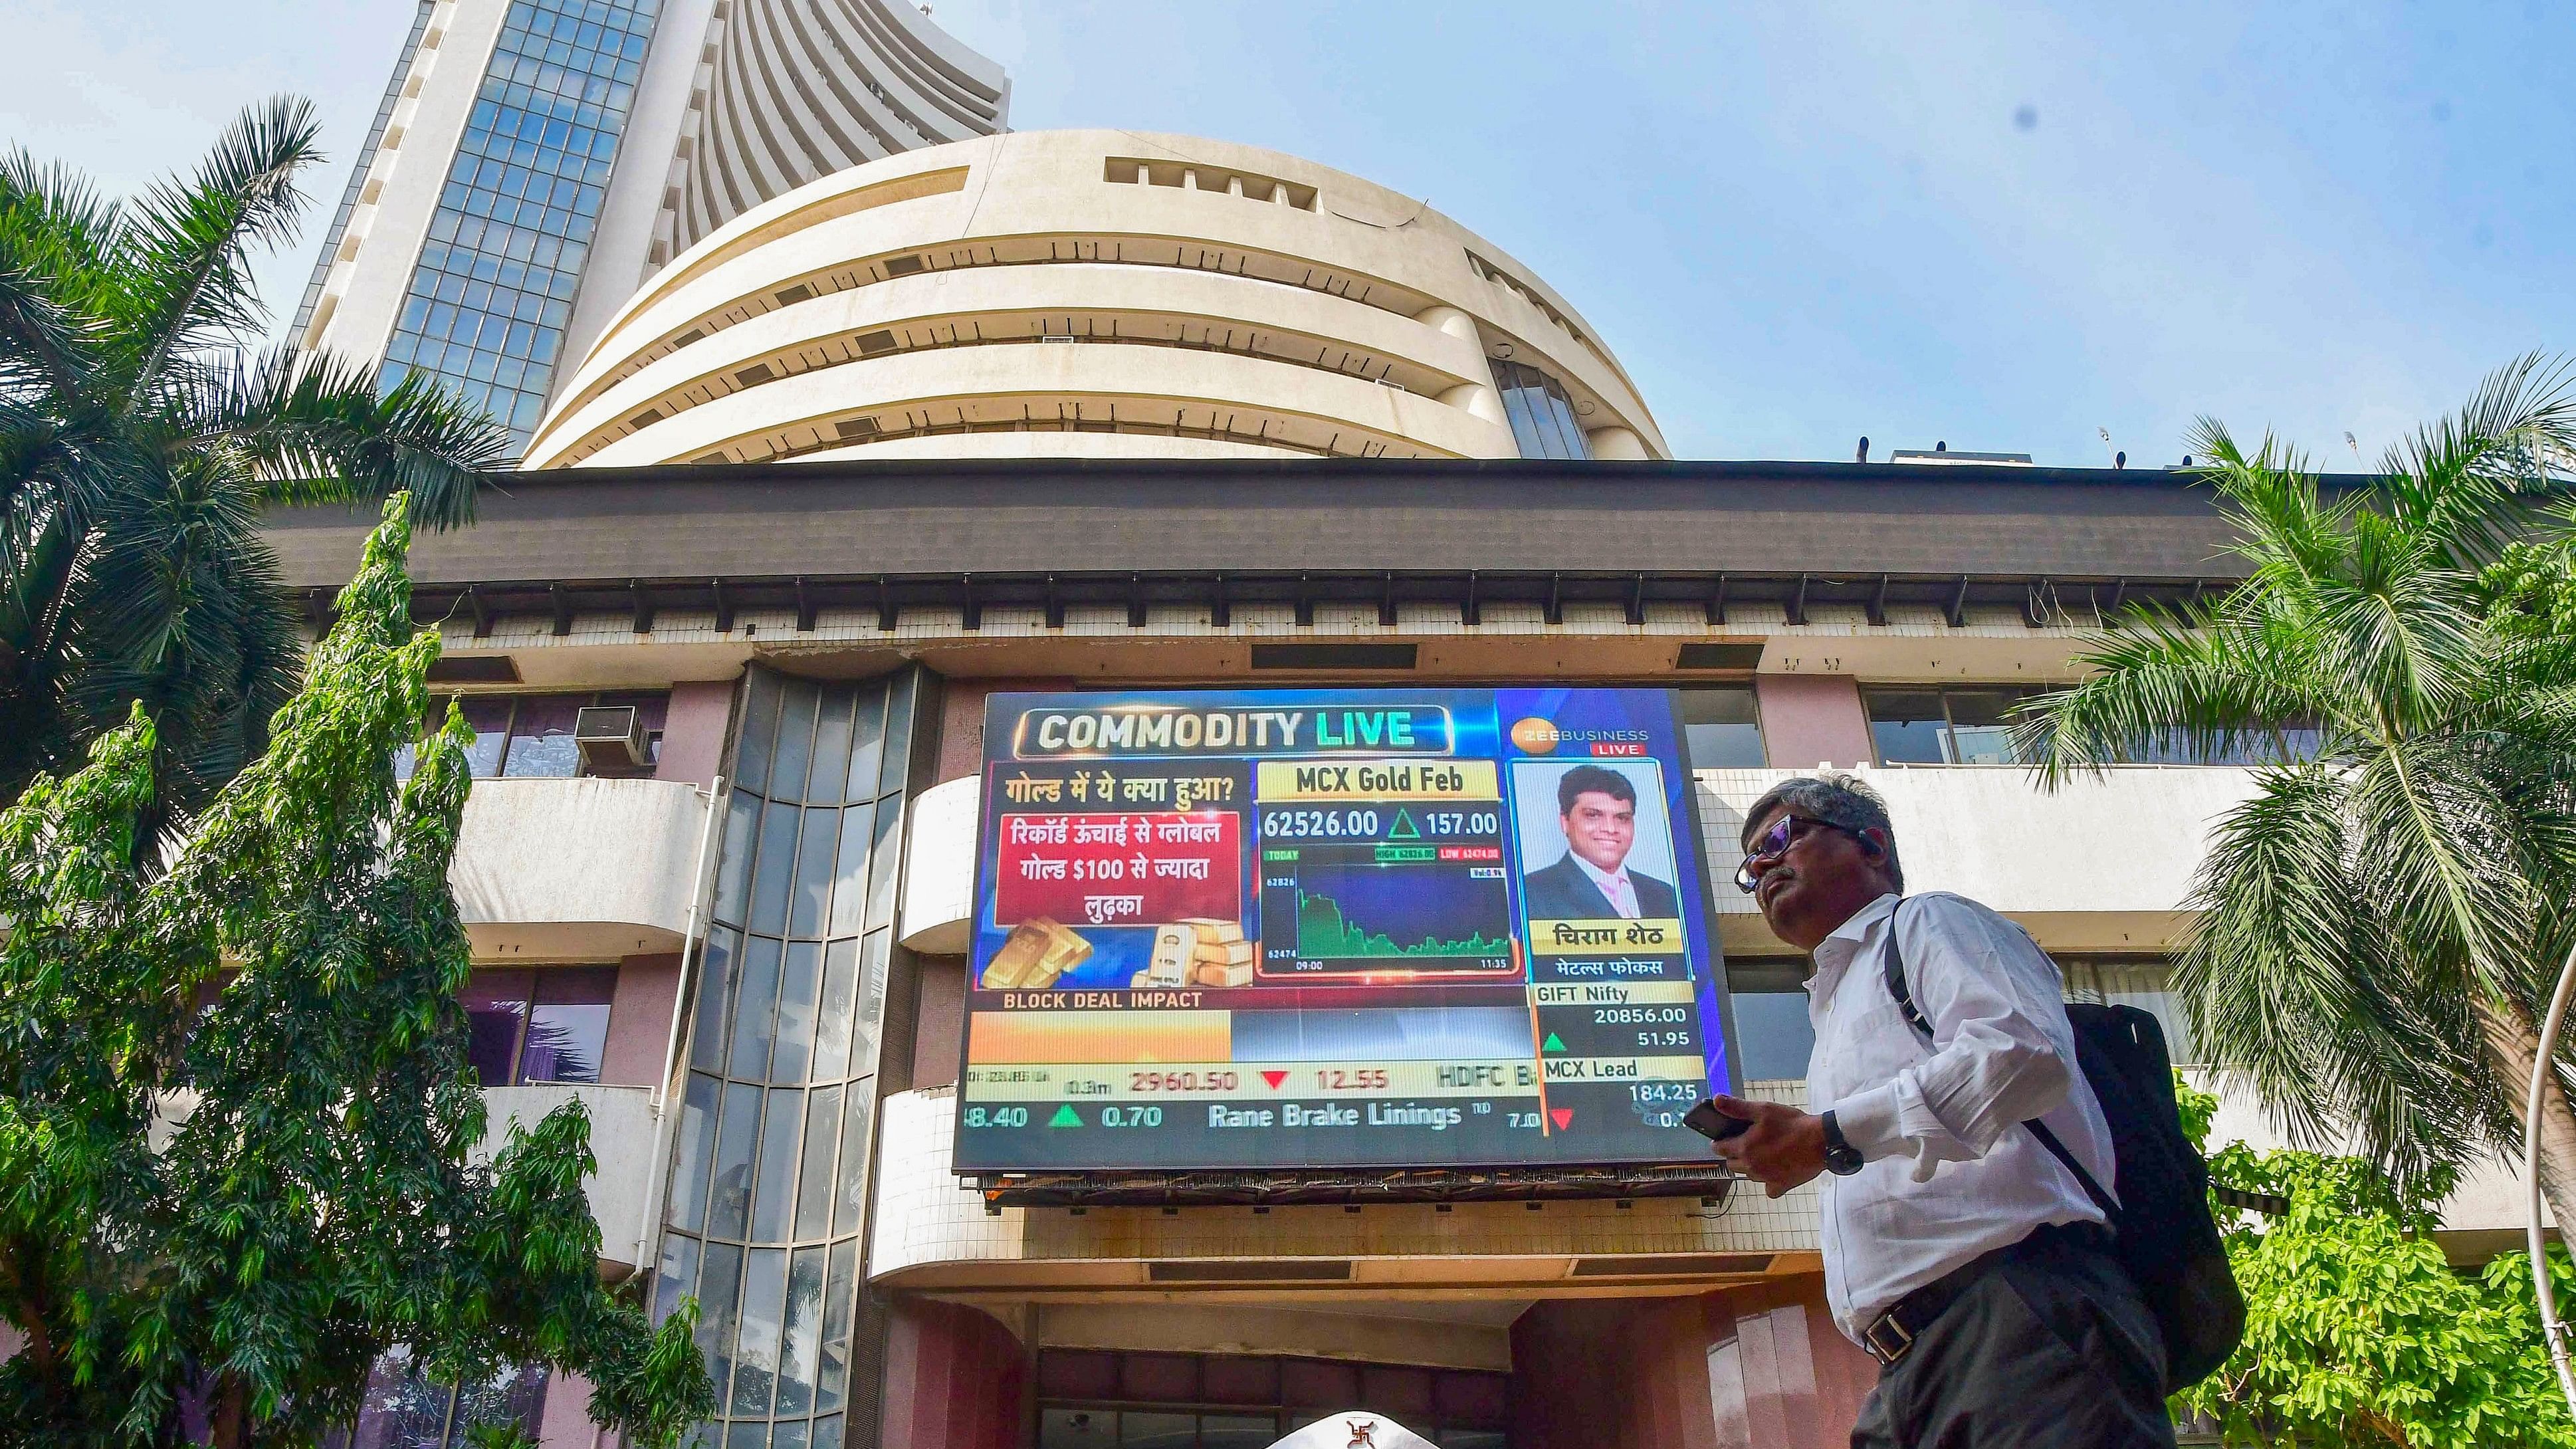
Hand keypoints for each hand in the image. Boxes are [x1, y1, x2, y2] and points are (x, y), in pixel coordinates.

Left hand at [1703, 1093, 1829, 1198]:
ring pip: (1748, 1175)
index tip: (1724, 1138)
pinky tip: (1775, 1170)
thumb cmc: (1791, 1124)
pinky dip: (1768, 1181)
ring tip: (1761, 1153)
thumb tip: (1716, 1100)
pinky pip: (1768, 1188)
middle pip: (1731, 1164)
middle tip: (1745, 1143)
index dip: (1719, 1142)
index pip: (1719, 1149)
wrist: (1820, 1142)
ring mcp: (1766, 1178)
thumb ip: (1737, 1107)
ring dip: (1750, 1166)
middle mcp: (1751, 1167)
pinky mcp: (1781, 1186)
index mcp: (1744, 1148)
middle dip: (1733, 1154)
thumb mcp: (1763, 1110)